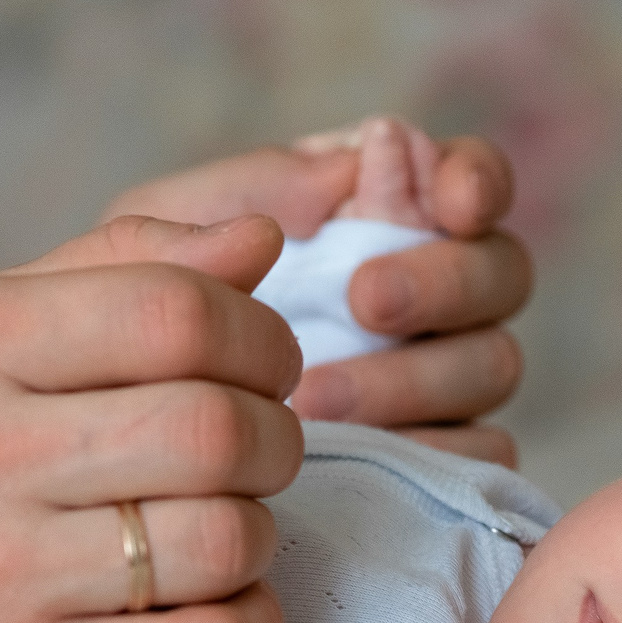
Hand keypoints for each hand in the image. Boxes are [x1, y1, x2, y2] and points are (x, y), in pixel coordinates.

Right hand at [0, 214, 306, 622]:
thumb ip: (102, 273)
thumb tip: (258, 242)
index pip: (174, 312)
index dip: (259, 337)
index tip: (262, 370)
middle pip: (214, 427)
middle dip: (274, 439)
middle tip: (256, 456)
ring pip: (227, 540)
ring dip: (257, 536)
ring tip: (219, 537)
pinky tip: (215, 613)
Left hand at [104, 130, 529, 465]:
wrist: (118, 419)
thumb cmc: (151, 307)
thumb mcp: (167, 231)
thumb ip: (251, 187)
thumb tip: (354, 162)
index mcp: (385, 214)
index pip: (473, 181)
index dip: (477, 182)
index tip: (451, 200)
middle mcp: (437, 292)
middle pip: (502, 272)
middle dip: (444, 280)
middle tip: (365, 297)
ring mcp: (448, 379)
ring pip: (492, 365)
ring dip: (413, 376)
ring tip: (315, 398)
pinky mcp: (444, 460)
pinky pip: (481, 454)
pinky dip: (430, 450)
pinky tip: (356, 454)